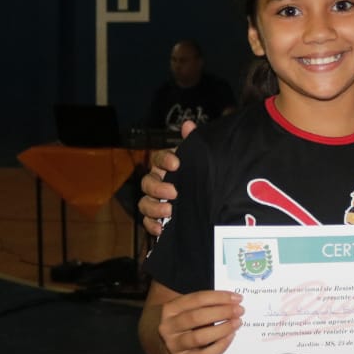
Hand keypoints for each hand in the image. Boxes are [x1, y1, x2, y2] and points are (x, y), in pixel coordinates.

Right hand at [138, 120, 195, 236]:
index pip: (158, 158)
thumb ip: (193, 142)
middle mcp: (157, 182)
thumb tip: (188, 125)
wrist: (209, 200)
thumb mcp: (200, 159)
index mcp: (167, 166)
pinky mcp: (157, 218)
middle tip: (174, 192)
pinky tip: (162, 229)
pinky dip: (152, 225)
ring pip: (144, 202)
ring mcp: (155, 200)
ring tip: (169, 210)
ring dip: (154, 207)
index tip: (176, 164)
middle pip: (147, 182)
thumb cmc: (200, 174)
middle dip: (158, 187)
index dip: (164, 160)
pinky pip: (147, 222)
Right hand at [154, 289, 243, 353]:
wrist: (157, 343)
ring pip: (200, 337)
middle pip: (197, 317)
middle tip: (240, 310)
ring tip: (237, 323)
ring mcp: (173, 345)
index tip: (237, 298)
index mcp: (170, 308)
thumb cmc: (178, 321)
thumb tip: (232, 302)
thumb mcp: (182, 308)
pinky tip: (230, 337)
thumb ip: (201, 304)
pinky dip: (219, 347)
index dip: (219, 297)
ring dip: (222, 329)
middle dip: (222, 312)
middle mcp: (168, 326)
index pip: (197, 299)